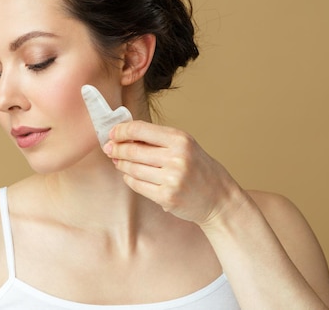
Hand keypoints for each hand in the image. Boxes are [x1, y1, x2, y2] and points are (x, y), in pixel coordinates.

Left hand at [103, 120, 242, 225]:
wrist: (219, 198)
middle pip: (132, 150)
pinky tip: (130, 175)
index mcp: (180, 139)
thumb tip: (123, 136)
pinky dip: (129, 178)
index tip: (112, 133)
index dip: (121, 131)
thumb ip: (157, 140)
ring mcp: (172, 179)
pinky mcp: (166, 197)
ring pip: (132, 168)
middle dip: (116, 149)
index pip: (140, 129)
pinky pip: (137, 185)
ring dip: (121, 164)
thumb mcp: (184, 146)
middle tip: (109, 149)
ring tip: (118, 162)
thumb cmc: (198, 169)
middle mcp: (177, 158)